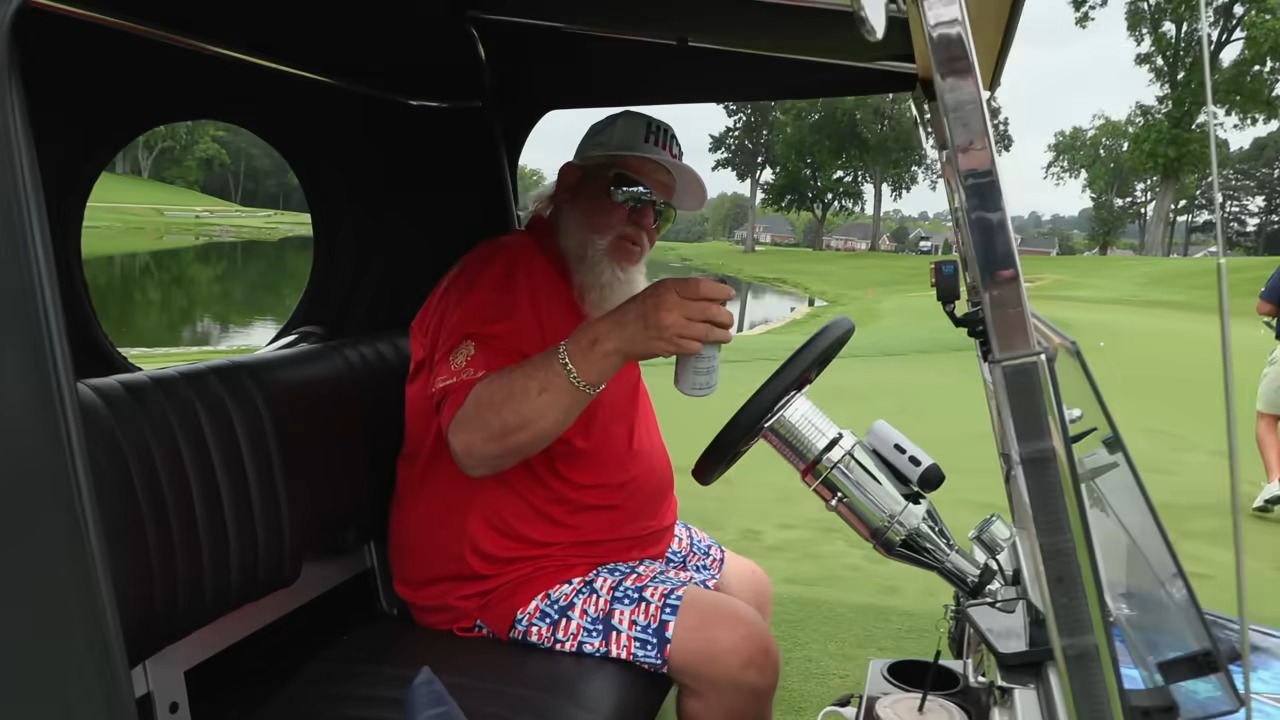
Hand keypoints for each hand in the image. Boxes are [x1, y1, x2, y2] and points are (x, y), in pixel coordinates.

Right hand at [591, 277, 735, 362]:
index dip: (720, 291)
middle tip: (729, 320)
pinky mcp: (671, 346)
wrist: (615, 336)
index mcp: (668, 289)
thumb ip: (679, 293)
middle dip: (726, 317)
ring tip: (725, 335)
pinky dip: (701, 346)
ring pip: (707, 332)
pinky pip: (695, 346)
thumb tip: (710, 297)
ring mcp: (672, 328)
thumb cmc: (635, 312)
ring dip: (721, 335)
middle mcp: (671, 306)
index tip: (729, 295)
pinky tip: (702, 344)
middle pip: (710, 311)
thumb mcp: (656, 293)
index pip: (702, 287)